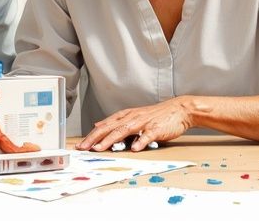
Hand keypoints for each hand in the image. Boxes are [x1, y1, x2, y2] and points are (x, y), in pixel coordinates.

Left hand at [75, 97, 193, 151]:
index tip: (81, 144)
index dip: (92, 135)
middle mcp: (132, 118)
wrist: (178, 109)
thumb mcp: (133, 116)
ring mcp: (143, 123)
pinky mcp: (156, 128)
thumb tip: (98, 126)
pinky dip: (140, 141)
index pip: (104, 126)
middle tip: (84, 147)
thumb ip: (116, 122)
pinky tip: (134, 149)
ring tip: (100, 148)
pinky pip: (147, 135)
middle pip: (110, 128)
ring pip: (124, 131)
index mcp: (125, 116)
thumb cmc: (155, 116)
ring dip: (110, 140)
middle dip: (95, 138)